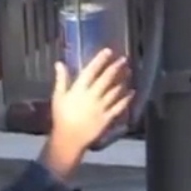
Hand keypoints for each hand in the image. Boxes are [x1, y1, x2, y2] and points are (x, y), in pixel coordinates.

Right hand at [43, 50, 132, 176]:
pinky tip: (132, 92)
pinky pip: (119, 106)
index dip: (100, 60)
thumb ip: (61, 79)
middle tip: (124, 59)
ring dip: (123, 80)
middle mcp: (92, 96)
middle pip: (106, 79)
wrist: (69, 139)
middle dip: (116, 67)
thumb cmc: (61, 117)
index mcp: (79, 90)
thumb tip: (59, 63)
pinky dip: (126, 99)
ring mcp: (101, 107)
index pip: (91, 71)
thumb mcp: (58, 97)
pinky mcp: (107, 118)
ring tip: (129, 72)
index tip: (108, 51)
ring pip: (114, 91)